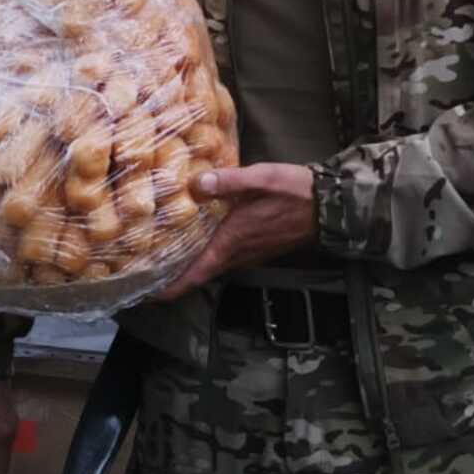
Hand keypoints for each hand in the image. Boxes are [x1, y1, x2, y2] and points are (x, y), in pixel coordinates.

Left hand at [159, 162, 317, 298]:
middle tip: (143, 273)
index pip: (196, 273)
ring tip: (162, 257)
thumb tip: (195, 183)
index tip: (146, 295)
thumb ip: (229, 181)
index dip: (171, 287)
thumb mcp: (261, 179)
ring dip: (188, 267)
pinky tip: (196, 239)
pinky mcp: (256, 246)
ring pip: (211, 265)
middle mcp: (238, 253)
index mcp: (233, 241)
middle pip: (199, 273)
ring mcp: (249, 253)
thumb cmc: (295, 191)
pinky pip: (224, 256)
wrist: (330, 205)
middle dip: (172, 277)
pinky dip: (205, 254)